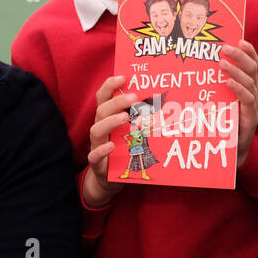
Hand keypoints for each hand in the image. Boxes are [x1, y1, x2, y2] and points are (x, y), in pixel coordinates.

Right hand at [82, 75, 137, 208]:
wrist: (110, 181)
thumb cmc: (124, 152)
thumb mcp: (131, 133)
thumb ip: (140, 119)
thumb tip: (163, 103)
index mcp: (107, 119)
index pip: (103, 97)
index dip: (110, 85)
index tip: (123, 77)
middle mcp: (100, 130)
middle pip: (101, 110)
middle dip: (116, 102)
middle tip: (133, 97)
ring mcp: (96, 146)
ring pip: (96, 130)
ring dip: (110, 122)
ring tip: (125, 118)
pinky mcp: (97, 164)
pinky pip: (94, 156)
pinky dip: (101, 150)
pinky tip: (111, 146)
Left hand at [220, 41, 257, 168]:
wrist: (227, 155)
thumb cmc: (219, 126)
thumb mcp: (215, 102)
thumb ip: (210, 87)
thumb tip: (190, 70)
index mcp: (247, 88)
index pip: (252, 64)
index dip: (248, 51)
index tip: (239, 39)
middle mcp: (254, 95)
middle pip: (253, 69)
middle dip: (240, 56)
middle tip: (224, 48)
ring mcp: (254, 107)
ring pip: (251, 83)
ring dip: (236, 71)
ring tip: (221, 63)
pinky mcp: (251, 119)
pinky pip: (248, 100)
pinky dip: (239, 90)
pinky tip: (228, 83)